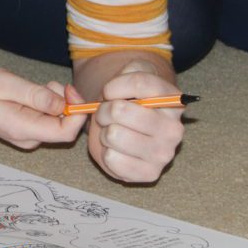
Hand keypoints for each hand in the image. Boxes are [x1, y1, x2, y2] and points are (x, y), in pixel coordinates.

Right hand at [0, 66, 85, 148]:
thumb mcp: (6, 84)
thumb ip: (36, 96)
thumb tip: (65, 104)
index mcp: (22, 129)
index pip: (66, 133)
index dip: (77, 113)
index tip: (69, 89)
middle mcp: (27, 138)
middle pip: (64, 128)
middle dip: (65, 104)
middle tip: (49, 83)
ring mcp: (25, 135)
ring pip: (56, 122)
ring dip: (55, 102)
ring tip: (35, 86)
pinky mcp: (23, 128)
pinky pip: (45, 119)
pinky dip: (46, 104)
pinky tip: (31, 92)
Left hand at [80, 59, 184, 182]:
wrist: (129, 128)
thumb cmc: (127, 101)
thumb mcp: (126, 76)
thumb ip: (111, 73)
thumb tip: (73, 93)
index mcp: (172, 100)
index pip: (140, 83)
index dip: (114, 86)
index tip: (109, 91)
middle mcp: (174, 128)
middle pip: (119, 110)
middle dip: (104, 110)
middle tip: (108, 115)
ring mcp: (164, 153)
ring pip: (113, 134)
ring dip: (105, 132)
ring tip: (113, 131)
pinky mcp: (150, 173)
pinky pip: (112, 159)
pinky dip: (107, 153)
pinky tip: (116, 149)